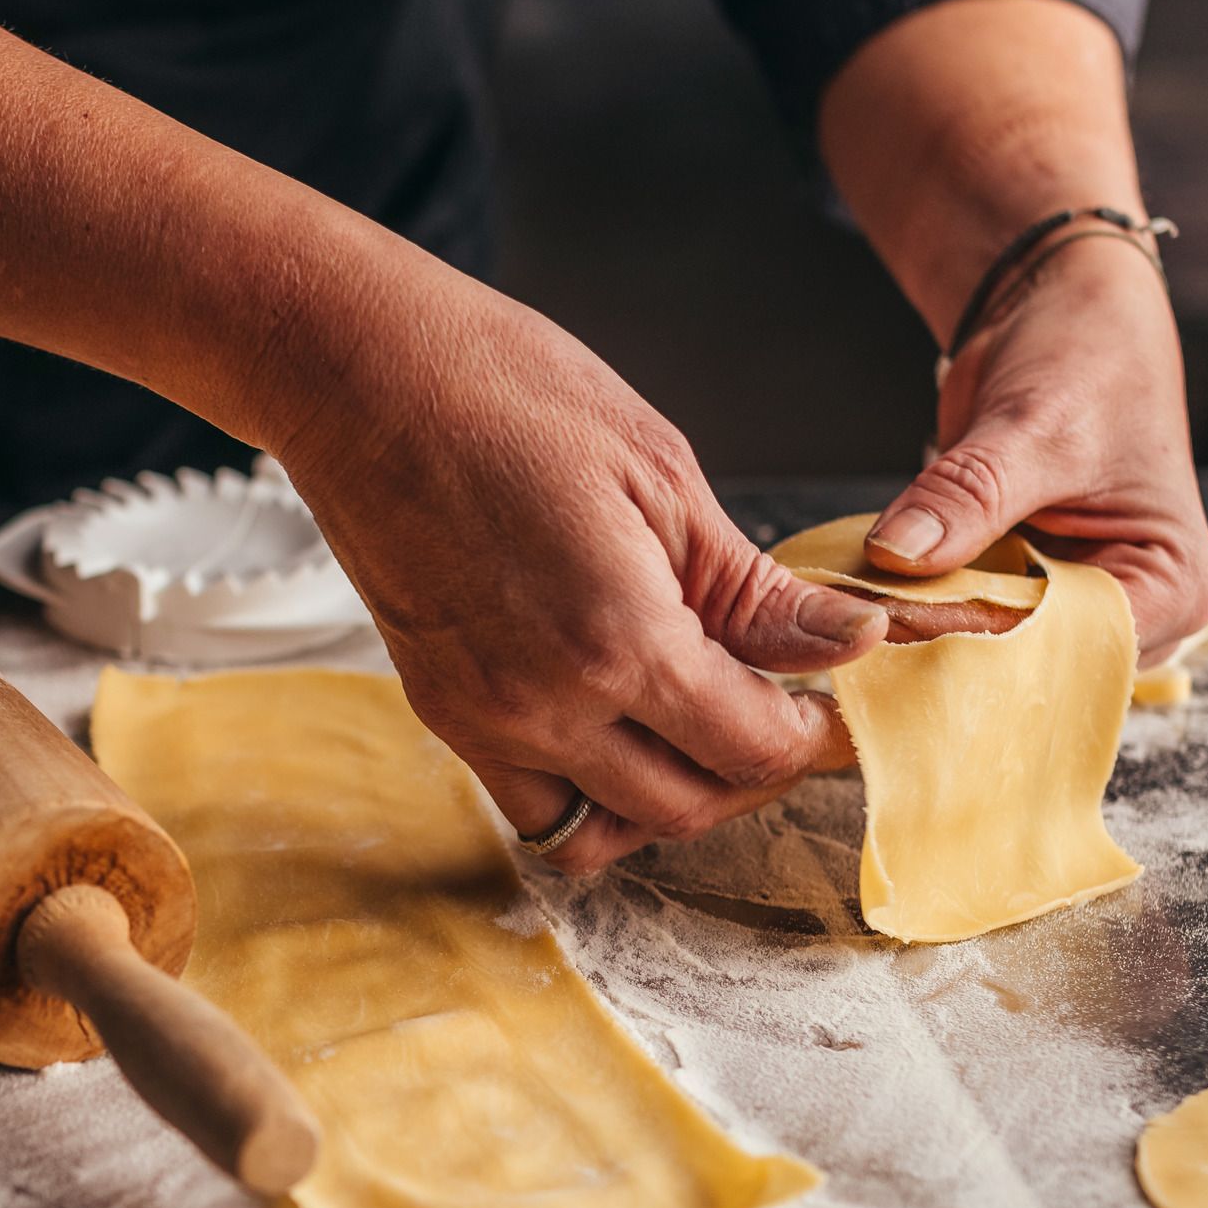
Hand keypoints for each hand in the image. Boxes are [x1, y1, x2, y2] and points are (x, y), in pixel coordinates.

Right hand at [271, 291, 884, 873]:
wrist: (361, 378)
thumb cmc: (507, 393)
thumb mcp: (661, 478)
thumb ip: (752, 590)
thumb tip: (847, 643)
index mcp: (618, 640)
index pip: (748, 748)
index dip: (808, 736)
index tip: (828, 705)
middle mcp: (545, 706)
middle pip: (687, 807)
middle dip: (749, 771)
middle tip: (775, 709)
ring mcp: (483, 719)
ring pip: (604, 829)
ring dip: (666, 797)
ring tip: (693, 726)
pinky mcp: (440, 711)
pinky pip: (531, 803)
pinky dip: (586, 793)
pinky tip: (615, 724)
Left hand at [863, 239, 1207, 659]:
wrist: (1060, 308)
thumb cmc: (1087, 356)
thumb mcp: (1034, 425)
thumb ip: (970, 495)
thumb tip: (896, 554)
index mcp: (1174, 586)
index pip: (1081, 651)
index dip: (994, 648)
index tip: (903, 632)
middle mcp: (1132, 611)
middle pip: (1034, 664)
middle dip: (951, 647)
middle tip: (864, 630)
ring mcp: (1071, 602)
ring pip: (989, 646)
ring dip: (925, 629)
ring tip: (858, 614)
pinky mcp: (1018, 583)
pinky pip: (963, 612)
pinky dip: (917, 603)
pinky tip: (866, 595)